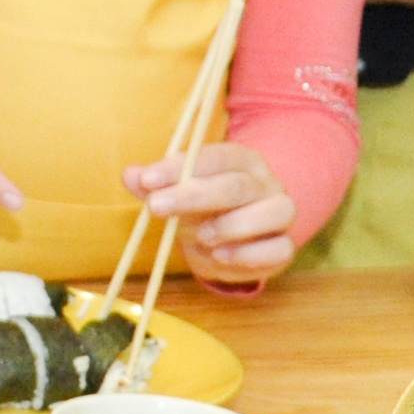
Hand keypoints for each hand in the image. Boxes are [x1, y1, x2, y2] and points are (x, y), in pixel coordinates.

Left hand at [127, 138, 293, 284]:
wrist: (230, 244)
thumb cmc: (202, 210)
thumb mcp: (175, 194)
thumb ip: (154, 185)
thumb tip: (130, 175)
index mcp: (240, 160)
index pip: (214, 156)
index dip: (180, 167)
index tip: (147, 180)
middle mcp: (265, 182)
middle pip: (238, 185)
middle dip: (194, 195)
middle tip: (156, 207)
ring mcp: (280, 213)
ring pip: (274, 212)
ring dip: (232, 226)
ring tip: (201, 237)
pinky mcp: (283, 247)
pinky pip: (278, 249)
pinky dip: (249, 254)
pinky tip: (220, 256)